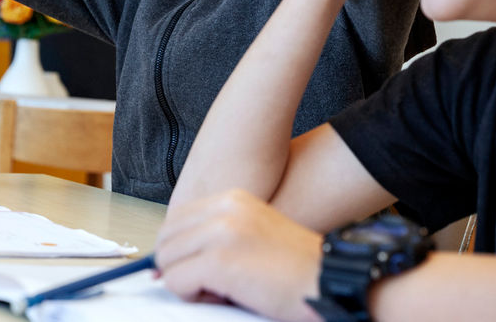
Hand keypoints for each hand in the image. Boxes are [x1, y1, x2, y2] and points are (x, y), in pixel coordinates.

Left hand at [156, 190, 324, 321]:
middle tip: (209, 283)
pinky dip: (190, 295)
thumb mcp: (252, 234)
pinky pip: (175, 281)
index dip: (179, 250)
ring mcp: (220, 233)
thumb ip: (215, 237)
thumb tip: (167, 260)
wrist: (329, 281)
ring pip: (166, 260)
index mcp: (232, 199)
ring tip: (219, 289)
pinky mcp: (219, 262)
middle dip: (179, 266)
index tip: (194, 268)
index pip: (176, 219)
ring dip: (185, 282)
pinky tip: (221, 296)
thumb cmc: (297, 268)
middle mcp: (224, 210)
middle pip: (166, 238)